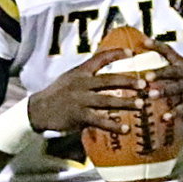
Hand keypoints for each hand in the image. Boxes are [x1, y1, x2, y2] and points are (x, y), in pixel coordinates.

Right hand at [26, 47, 145, 134]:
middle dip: (128, 82)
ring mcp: (80, 100)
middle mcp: (82, 84)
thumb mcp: (70, 78)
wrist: (38, 110)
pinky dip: (114, 126)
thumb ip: (87, 75)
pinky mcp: (79, 116)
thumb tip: (105, 71)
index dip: (116, 54)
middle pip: (109, 81)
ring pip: (108, 101)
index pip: (100, 59)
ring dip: (126, 103)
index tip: (132, 53)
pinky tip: (126, 129)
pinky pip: (100, 121)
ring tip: (140, 104)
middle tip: (144, 84)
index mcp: (80, 72)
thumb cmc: (57, 94)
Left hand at [144, 41, 182, 123]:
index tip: (144, 42)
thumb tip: (141, 55)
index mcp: (182, 64)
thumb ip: (163, 67)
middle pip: (175, 71)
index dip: (158, 46)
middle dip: (161, 73)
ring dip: (165, 91)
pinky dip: (175, 112)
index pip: (170, 51)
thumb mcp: (179, 74)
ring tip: (151, 95)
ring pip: (179, 88)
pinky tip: (165, 118)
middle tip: (147, 76)